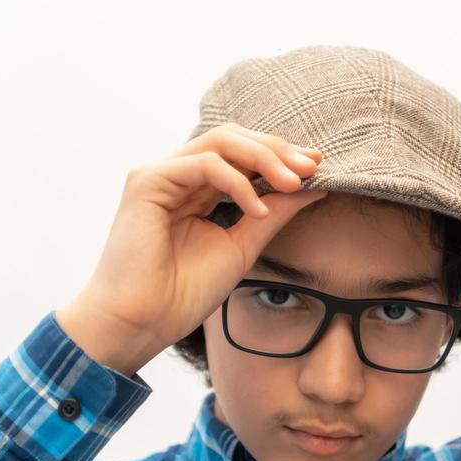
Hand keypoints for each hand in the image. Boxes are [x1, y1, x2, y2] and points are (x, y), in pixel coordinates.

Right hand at [56, 123, 327, 374]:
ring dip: (264, 158)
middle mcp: (177, 175)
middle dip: (277, 150)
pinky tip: (258, 210)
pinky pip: (204, 164)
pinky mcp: (147, 181)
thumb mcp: (242, 246)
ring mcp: (160, 175)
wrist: (141, 322)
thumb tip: (314, 185)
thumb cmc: (182, 293)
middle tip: (312, 167)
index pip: (241, 154)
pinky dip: (238, 182)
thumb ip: (275, 213)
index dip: (280, 155)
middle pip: (233, 138)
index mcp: (196, 189)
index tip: (318, 168)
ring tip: (294, 182)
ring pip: (221, 141)